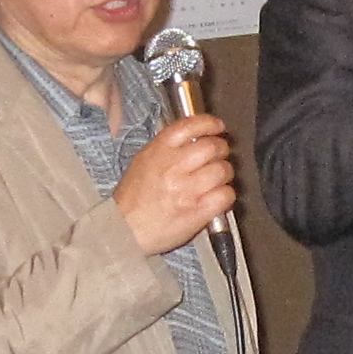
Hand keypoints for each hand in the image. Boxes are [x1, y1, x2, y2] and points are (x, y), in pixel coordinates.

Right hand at [117, 114, 235, 255]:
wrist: (126, 230)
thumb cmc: (133, 199)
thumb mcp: (143, 162)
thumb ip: (167, 147)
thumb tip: (195, 137)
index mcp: (159, 151)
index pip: (190, 126)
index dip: (209, 124)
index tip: (218, 127)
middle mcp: (173, 167)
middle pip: (212, 147)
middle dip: (221, 150)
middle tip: (219, 156)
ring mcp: (187, 190)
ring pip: (223, 170)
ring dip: (225, 173)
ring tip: (218, 179)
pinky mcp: (198, 211)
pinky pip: (225, 195)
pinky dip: (226, 194)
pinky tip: (218, 196)